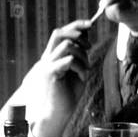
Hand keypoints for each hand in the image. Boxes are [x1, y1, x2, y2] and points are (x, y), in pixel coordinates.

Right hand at [28, 20, 92, 136]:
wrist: (59, 112)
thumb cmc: (68, 93)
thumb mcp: (77, 69)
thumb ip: (80, 53)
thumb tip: (85, 34)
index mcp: (53, 56)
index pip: (61, 33)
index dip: (75, 25)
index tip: (90, 23)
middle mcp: (48, 58)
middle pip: (59, 33)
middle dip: (77, 34)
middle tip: (89, 47)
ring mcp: (47, 65)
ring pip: (67, 47)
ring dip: (82, 56)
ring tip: (86, 70)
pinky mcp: (50, 74)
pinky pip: (67, 60)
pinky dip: (79, 66)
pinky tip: (82, 76)